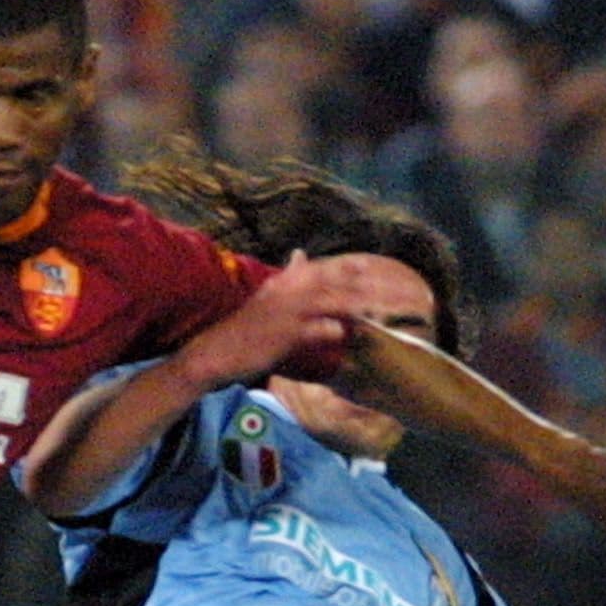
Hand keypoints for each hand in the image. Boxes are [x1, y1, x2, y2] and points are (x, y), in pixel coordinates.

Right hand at [177, 251, 367, 391]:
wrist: (215, 352)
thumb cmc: (243, 329)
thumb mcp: (265, 296)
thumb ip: (286, 277)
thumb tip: (300, 254)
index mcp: (284, 283)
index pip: (322, 270)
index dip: (348, 267)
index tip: (371, 265)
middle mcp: (288, 292)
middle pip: (334, 284)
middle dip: (363, 286)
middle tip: (390, 288)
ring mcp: (289, 312)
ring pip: (332, 303)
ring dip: (357, 306)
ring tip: (380, 310)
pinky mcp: (287, 334)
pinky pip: (320, 329)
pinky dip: (336, 331)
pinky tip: (348, 334)